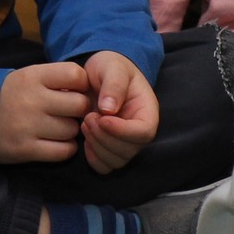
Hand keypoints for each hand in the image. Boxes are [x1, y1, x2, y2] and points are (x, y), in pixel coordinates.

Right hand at [0, 61, 91, 163]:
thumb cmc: (12, 96)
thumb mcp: (29, 77)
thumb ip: (57, 79)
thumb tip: (91, 88)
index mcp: (32, 77)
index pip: (76, 75)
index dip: (81, 85)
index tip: (73, 91)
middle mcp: (30, 99)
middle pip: (80, 105)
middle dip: (79, 110)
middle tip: (67, 113)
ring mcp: (27, 125)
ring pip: (73, 130)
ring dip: (70, 131)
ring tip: (56, 128)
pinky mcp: (24, 149)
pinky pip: (64, 151)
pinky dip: (65, 148)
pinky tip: (55, 143)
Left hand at [79, 50, 160, 173]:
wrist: (99, 74)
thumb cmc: (110, 68)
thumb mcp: (113, 67)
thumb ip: (113, 85)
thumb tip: (109, 109)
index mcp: (147, 110)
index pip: (145, 132)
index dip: (122, 130)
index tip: (102, 118)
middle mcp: (140, 130)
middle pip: (130, 149)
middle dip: (104, 137)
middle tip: (88, 117)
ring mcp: (126, 142)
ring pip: (117, 161)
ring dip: (97, 146)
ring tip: (86, 123)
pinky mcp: (111, 149)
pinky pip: (105, 166)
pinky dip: (93, 158)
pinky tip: (85, 139)